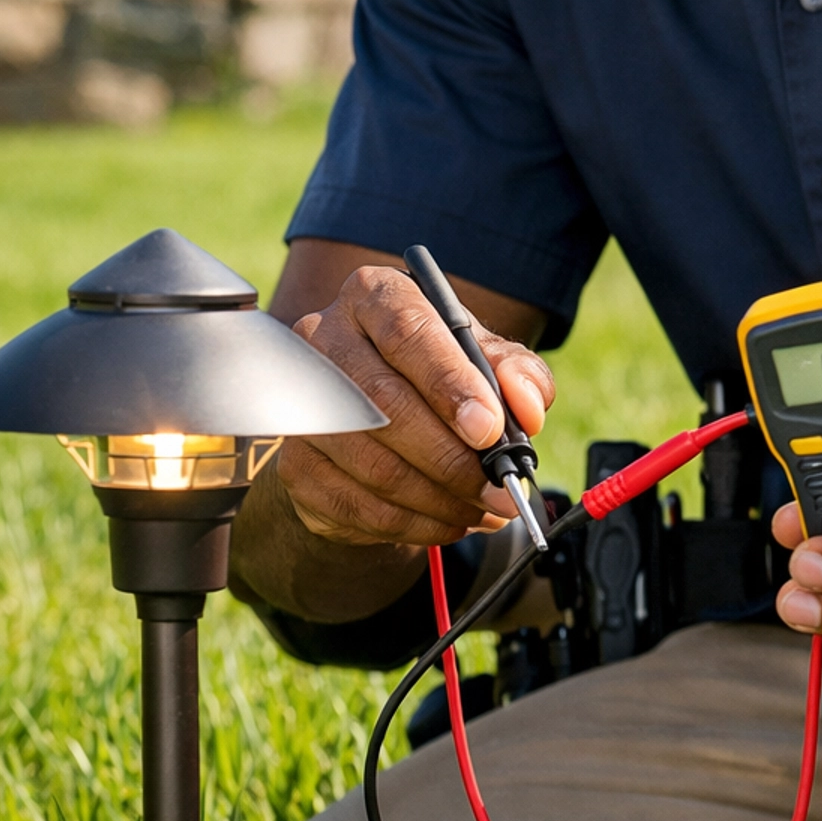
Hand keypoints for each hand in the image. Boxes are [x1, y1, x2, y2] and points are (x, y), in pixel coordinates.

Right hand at [277, 266, 554, 548]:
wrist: (380, 413)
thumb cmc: (438, 374)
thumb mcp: (486, 360)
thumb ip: (516, 373)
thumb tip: (526, 406)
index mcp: (374, 296)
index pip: (406, 331)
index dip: (448, 382)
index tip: (489, 429)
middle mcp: (323, 339)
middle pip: (384, 404)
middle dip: (452, 458)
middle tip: (500, 488)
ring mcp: (302, 404)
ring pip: (372, 464)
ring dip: (438, 499)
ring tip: (482, 507)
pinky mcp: (296, 464)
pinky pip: (355, 506)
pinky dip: (412, 524)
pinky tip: (448, 520)